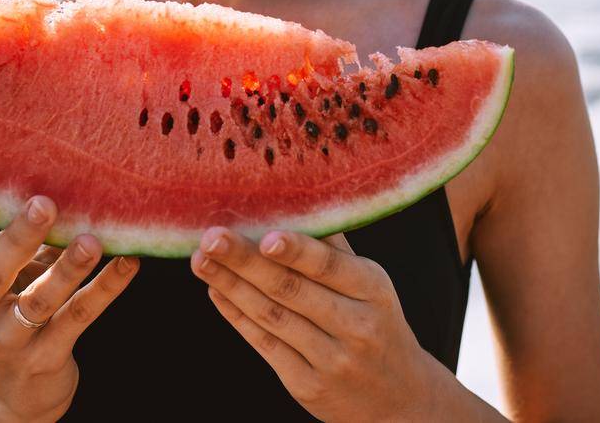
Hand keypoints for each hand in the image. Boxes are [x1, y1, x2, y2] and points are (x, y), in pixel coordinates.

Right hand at [0, 186, 139, 422]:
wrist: (20, 390)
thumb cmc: (19, 307)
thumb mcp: (15, 274)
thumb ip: (31, 237)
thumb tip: (68, 178)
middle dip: (19, 238)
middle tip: (44, 204)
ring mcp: (9, 339)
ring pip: (38, 301)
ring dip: (67, 270)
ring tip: (93, 242)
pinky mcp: (44, 357)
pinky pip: (78, 318)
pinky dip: (105, 289)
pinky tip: (129, 264)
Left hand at [190, 226, 452, 422]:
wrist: (399, 397)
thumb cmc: (377, 323)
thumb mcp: (371, 286)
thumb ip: (334, 250)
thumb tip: (293, 201)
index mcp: (373, 290)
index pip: (328, 266)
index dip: (295, 250)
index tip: (263, 235)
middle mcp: (355, 326)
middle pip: (291, 290)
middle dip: (245, 262)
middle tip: (210, 237)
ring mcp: (330, 360)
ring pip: (271, 317)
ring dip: (231, 285)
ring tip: (201, 260)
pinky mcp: (306, 386)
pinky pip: (265, 345)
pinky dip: (237, 315)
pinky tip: (217, 290)